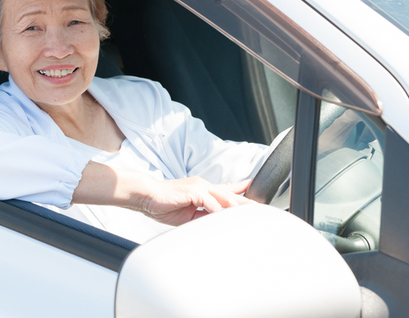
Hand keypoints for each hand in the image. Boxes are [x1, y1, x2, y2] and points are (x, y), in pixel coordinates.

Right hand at [137, 177, 254, 225]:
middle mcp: (204, 186)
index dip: (242, 190)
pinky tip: (225, 217)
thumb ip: (204, 216)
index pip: (227, 189)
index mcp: (203, 190)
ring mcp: (199, 187)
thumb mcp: (188, 215)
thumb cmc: (163, 204)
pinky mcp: (193, 191)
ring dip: (238, 206)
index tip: (254, 193)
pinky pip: (210, 202)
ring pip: (225, 197)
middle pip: (231, 194)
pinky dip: (219, 211)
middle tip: (261, 209)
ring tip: (250, 214)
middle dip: (247, 202)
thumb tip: (217, 222)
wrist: (146, 196)